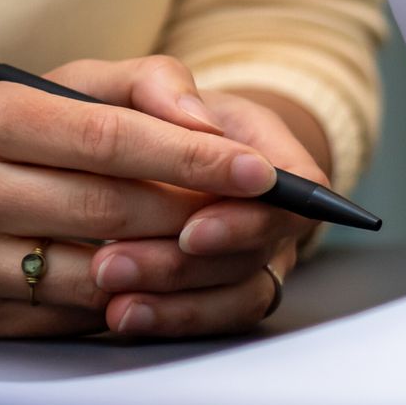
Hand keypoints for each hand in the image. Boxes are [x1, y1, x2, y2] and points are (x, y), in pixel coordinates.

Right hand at [0, 56, 279, 337]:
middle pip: (111, 210)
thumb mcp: (64, 85)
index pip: (110, 138)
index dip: (191, 156)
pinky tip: (160, 281)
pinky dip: (129, 300)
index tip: (258, 170)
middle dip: (195, 214)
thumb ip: (145, 84)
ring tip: (214, 248)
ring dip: (171, 266)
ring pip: (98, 274)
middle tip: (254, 215)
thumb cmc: (7, 135)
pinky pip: (74, 316)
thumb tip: (207, 123)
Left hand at [83, 86, 326, 339]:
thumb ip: (160, 83)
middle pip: (256, 253)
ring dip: (176, 303)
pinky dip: (171, 321)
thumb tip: (194, 121)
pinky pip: (214, 322)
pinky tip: (122, 316)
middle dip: (186, 265)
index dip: (249, 218)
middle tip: (115, 264)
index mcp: (271, 155)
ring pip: (237, 297)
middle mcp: (272, 216)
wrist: (130, 151)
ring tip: (111, 296)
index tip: (192, 229)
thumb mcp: (139, 82)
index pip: (294, 192)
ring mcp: (249, 261)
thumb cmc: (141, 112)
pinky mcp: (218, 296)